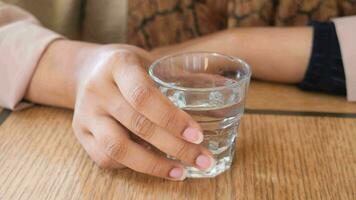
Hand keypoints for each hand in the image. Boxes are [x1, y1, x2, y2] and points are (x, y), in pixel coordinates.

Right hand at [26, 41, 214, 179]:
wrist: (86, 70)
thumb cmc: (126, 67)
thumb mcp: (148, 60)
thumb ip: (180, 75)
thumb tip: (224, 86)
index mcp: (118, 65)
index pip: (144, 95)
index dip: (172, 118)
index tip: (198, 135)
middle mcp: (97, 89)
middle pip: (137, 125)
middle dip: (174, 147)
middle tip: (202, 159)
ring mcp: (85, 113)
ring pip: (117, 148)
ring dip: (153, 165)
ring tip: (181, 172)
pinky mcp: (80, 133)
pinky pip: (105, 158)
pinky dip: (132, 166)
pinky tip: (154, 165)